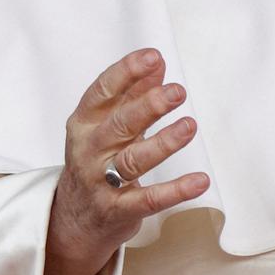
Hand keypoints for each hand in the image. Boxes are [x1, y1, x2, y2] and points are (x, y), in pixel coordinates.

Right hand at [43, 48, 209, 274]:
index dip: (127, 72)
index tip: (153, 56)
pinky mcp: (118, 210)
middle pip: (119, 124)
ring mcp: (101, 182)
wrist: (75, 218)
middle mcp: (89, 150)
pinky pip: (148, 200)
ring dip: (164, 143)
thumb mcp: (108, 124)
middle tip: (178, 91)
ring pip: (133, 160)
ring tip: (190, 126)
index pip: (102, 91)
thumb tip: (157, 63)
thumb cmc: (97, 160)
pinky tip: (200, 180)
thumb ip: (132, 94)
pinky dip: (175, 191)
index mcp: (84, 122)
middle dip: (149, 106)